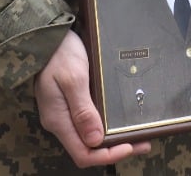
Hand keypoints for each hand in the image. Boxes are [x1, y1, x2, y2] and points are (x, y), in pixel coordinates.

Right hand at [34, 30, 149, 167]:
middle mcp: (59, 121)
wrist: (47, 33)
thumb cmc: (59, 53)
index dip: (107, 156)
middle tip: (143, 142)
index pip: (83, 154)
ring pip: (89, 137)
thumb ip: (83, 110)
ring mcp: (64, 113)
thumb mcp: (74, 79)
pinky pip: (87, 123)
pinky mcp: (69, 103)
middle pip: (87, 148)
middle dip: (114, 149)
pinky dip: (105, 127)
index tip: (131, 146)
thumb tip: (95, 141)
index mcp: (58, 120)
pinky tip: (119, 121)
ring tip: (137, 134)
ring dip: (112, 140)